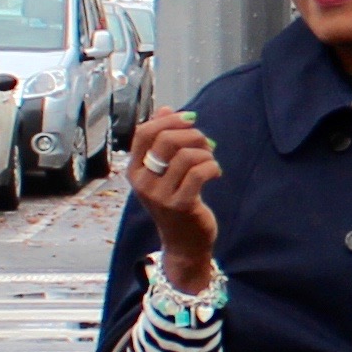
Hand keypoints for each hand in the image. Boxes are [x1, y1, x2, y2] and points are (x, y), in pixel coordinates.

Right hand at [126, 103, 221, 289]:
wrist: (184, 243)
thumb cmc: (176, 201)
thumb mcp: (164, 171)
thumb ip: (162, 140)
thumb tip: (164, 109)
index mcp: (135, 170)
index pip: (144, 133)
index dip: (168, 120)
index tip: (190, 118)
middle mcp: (143, 183)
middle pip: (166, 140)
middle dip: (192, 135)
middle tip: (206, 143)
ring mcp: (160, 196)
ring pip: (186, 156)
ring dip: (205, 153)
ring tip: (210, 161)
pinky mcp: (180, 205)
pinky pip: (199, 173)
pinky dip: (212, 167)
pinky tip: (216, 173)